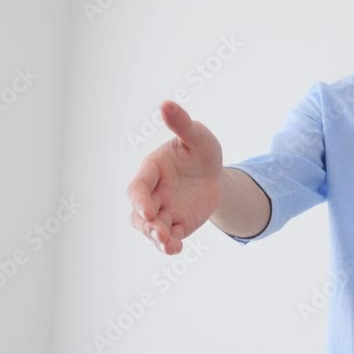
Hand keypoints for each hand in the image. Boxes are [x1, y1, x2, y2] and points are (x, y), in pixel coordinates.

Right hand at [127, 100, 222, 254]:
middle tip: (160, 232)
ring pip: (150, 229)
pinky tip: (176, 249)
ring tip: (170, 245)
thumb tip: (166, 103)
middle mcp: (152, 193)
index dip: (139, 199)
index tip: (149, 210)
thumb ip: (181, 124)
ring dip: (157, 238)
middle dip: (147, 223)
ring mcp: (161, 210)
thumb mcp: (197, 136)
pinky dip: (169, 245)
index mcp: (152, 170)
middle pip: (139, 213)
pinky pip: (168, 238)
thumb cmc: (201, 150)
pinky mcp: (174, 225)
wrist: (215, 174)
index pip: (138, 187)